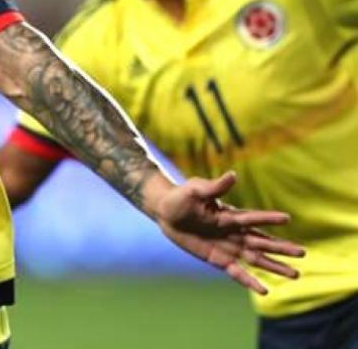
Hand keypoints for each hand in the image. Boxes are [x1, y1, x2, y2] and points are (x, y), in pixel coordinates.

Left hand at [153, 171, 304, 293]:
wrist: (165, 211)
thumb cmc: (181, 197)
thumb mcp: (196, 190)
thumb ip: (214, 187)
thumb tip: (232, 175)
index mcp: (230, 215)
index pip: (252, 218)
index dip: (267, 218)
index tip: (287, 218)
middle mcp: (233, 232)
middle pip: (261, 242)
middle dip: (281, 248)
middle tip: (303, 253)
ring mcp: (227, 247)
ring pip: (256, 259)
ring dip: (274, 266)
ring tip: (295, 274)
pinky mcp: (218, 259)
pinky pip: (237, 272)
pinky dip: (250, 281)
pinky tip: (265, 291)